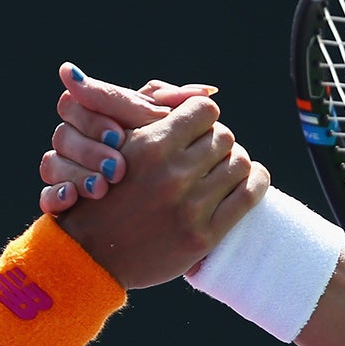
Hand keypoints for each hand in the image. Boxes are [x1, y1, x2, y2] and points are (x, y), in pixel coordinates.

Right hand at [50, 68, 267, 287]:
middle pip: (223, 136)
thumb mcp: (116, 142)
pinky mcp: (203, 237)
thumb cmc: (102, 190)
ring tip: (222, 168)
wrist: (89, 255)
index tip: (195, 128)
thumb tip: (207, 90)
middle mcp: (172, 175)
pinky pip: (249, 195)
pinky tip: (248, 180)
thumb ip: (152, 107)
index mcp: (151, 146)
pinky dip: (255, 181)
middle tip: (206, 152)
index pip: (204, 111)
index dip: (201, 116)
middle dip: (216, 140)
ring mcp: (190, 208)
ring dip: (234, 161)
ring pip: (240, 162)